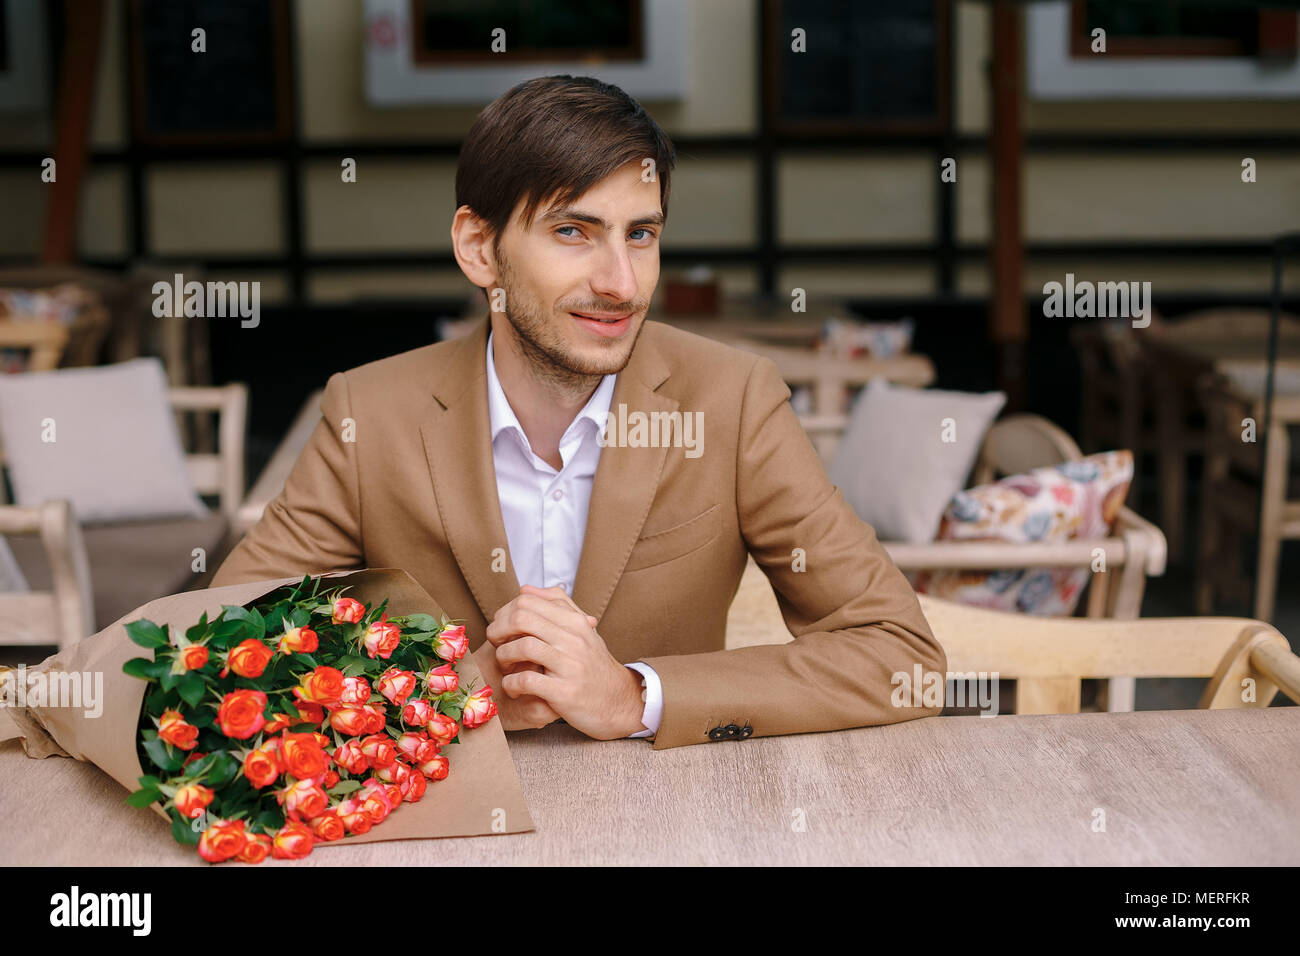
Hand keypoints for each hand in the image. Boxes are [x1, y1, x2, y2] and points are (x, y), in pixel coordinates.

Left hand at [485, 584, 645, 740]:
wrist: (618, 702)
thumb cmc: (592, 666)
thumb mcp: (581, 631)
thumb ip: (555, 606)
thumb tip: (525, 589)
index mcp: (574, 621)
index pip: (527, 600)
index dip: (505, 612)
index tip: (502, 628)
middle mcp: (574, 639)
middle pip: (521, 618)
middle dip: (498, 631)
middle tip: (496, 644)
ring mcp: (570, 665)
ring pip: (522, 646)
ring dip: (503, 656)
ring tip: (505, 666)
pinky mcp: (564, 693)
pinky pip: (526, 680)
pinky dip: (511, 683)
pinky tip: (513, 687)